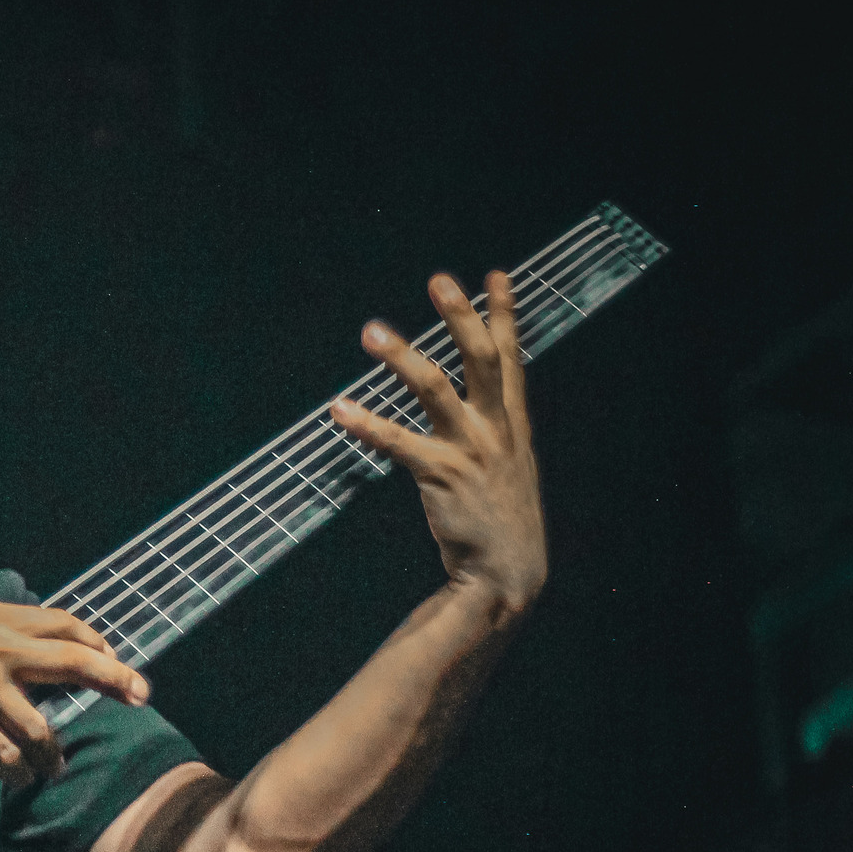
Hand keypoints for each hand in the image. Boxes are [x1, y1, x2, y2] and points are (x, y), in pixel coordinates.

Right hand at [0, 600, 149, 786]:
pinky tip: (18, 777)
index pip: (63, 624)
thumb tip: (22, 636)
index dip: (96, 641)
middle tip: (141, 694)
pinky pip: (6, 754)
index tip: (116, 657)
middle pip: (73, 663)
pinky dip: (17, 770)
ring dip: (53, 752)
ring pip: (41, 726)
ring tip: (54, 767)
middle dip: (115, 679)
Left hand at [329, 271, 548, 614]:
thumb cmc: (501, 520)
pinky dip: (366, 424)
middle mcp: (496, 429)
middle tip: (439, 280)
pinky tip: (339, 410)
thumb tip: (483, 403)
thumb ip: (496, 430)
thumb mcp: (510, 466)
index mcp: (513, 423)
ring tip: (371, 330)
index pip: (511, 358)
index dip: (504, 315)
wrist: (507, 576)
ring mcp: (470, 451)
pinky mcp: (441, 477)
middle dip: (461, 317)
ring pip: (435, 389)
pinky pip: (397, 443)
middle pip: (481, 358)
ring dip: (402, 357)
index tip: (497, 276)